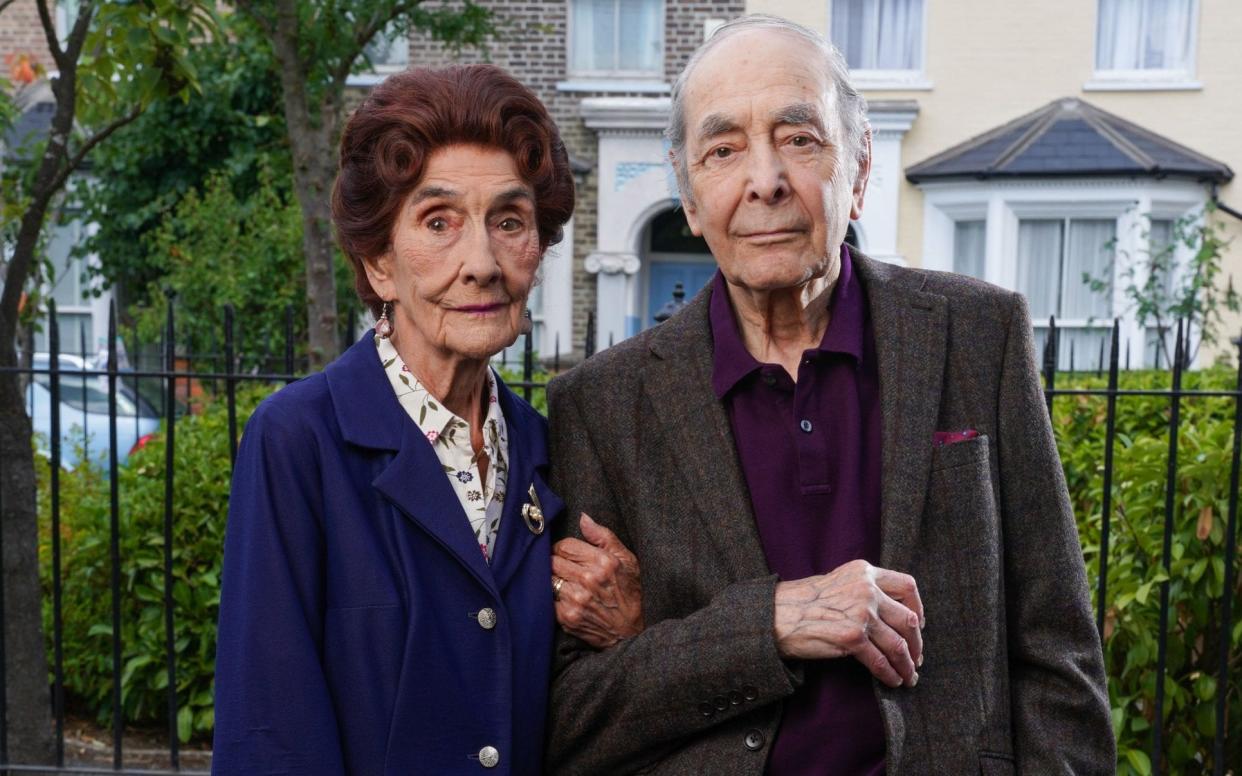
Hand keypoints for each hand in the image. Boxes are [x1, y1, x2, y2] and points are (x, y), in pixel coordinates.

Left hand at [552, 513, 643, 647]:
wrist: (630, 632)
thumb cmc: (630, 593)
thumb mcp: (627, 560)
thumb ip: (603, 536)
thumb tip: (583, 517)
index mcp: (603, 562)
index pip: (564, 545)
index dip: (563, 549)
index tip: (567, 555)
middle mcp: (588, 579)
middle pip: (553, 561)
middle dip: (557, 563)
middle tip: (565, 570)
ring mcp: (576, 599)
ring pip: (548, 579)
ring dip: (554, 581)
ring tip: (566, 585)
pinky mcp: (567, 617)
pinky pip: (548, 599)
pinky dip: (553, 598)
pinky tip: (566, 600)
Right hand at [773, 559, 924, 687]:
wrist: (775, 614)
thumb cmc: (802, 601)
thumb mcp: (838, 582)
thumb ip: (864, 589)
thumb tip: (891, 614)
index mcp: (864, 572)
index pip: (907, 586)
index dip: (918, 608)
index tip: (918, 625)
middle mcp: (866, 589)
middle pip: (908, 619)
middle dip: (916, 644)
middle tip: (916, 659)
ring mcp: (860, 613)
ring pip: (898, 644)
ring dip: (906, 665)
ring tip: (908, 677)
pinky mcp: (852, 637)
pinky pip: (881, 661)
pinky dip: (890, 674)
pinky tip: (892, 681)